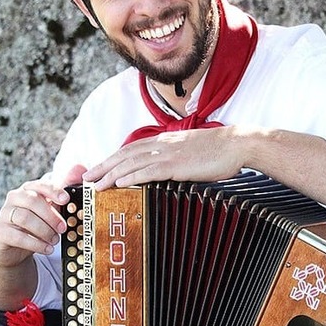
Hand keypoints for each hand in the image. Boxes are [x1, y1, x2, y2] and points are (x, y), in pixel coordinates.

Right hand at [0, 165, 84, 308]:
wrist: (14, 249)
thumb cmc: (36, 225)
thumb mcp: (51, 210)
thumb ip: (64, 191)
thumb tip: (80, 168)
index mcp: (28, 189)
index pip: (40, 185)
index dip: (54, 191)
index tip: (66, 199)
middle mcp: (14, 199)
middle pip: (32, 201)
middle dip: (51, 215)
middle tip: (64, 228)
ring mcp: (4, 215)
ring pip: (24, 218)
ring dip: (44, 231)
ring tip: (55, 240)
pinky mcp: (0, 232)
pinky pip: (17, 236)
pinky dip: (35, 243)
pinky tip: (47, 249)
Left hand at [82, 127, 246, 189]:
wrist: (238, 143)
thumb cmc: (220, 150)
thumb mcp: (193, 150)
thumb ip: (177, 157)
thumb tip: (168, 170)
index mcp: (166, 140)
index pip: (132, 148)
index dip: (113, 158)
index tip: (99, 167)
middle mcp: (163, 144)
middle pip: (125, 154)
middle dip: (103, 166)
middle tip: (87, 178)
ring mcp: (169, 154)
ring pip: (131, 162)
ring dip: (110, 173)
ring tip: (95, 184)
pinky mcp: (177, 165)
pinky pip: (148, 171)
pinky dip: (130, 177)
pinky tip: (118, 184)